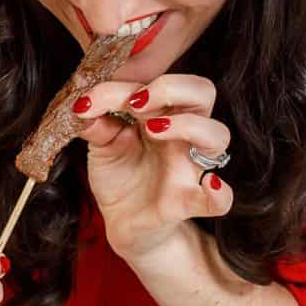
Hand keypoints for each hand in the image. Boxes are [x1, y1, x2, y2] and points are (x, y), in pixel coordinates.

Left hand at [72, 74, 233, 260]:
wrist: (123, 222)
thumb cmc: (120, 176)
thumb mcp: (101, 146)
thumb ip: (96, 125)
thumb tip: (84, 107)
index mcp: (161, 114)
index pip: (157, 83)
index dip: (123, 85)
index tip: (90, 100)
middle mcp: (181, 135)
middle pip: (203, 92)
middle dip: (170, 87)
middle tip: (135, 103)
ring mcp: (188, 167)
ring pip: (217, 134)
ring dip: (187, 124)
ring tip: (152, 130)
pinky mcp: (187, 202)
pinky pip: (220, 200)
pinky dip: (220, 193)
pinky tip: (211, 185)